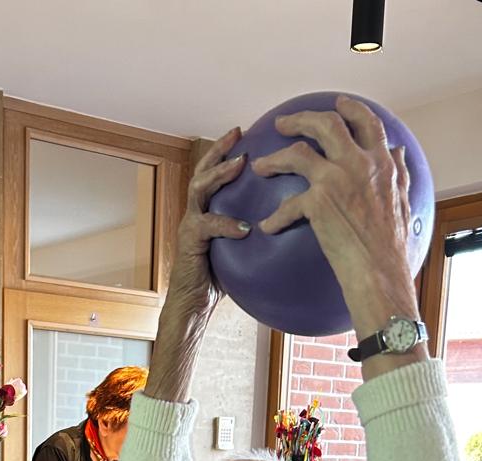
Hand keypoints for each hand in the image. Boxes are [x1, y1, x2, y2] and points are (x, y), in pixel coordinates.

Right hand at [145, 131, 252, 405]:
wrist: (192, 305)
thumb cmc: (218, 279)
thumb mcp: (241, 250)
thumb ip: (257, 233)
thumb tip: (291, 225)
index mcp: (208, 210)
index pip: (216, 171)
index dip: (228, 151)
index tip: (248, 133)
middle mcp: (196, 211)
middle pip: (203, 169)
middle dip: (220, 149)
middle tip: (239, 134)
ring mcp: (190, 224)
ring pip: (200, 188)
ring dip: (219, 173)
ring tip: (239, 164)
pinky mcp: (190, 242)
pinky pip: (207, 226)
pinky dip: (226, 224)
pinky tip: (245, 227)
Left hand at [252, 97, 419, 346]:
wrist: (380, 270)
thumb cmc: (392, 245)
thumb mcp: (403, 200)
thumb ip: (398, 172)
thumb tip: (397, 153)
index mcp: (381, 162)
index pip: (367, 122)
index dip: (351, 108)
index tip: (338, 103)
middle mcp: (358, 163)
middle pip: (327, 124)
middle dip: (302, 119)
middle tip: (284, 123)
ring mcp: (336, 180)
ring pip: (298, 153)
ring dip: (276, 157)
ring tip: (262, 165)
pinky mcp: (318, 202)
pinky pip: (288, 205)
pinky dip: (276, 218)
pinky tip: (267, 226)